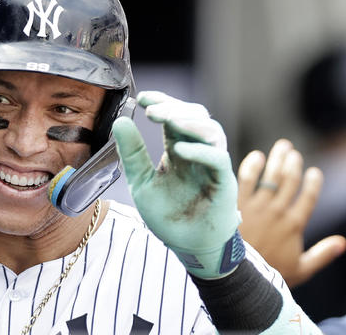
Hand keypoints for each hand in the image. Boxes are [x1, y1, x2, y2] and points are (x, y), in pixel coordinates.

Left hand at [112, 91, 241, 278]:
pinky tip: (179, 149)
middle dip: (173, 107)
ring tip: (168, 120)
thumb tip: (121, 121)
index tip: (142, 98)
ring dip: (190, 122)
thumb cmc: (168, 215)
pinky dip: (200, 151)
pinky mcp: (224, 183)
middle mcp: (197, 152)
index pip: (174, 115)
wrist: (187, 246)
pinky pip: (218, 160)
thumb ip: (132, 154)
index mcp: (178, 149)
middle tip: (151, 109)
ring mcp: (212, 166)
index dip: (162, 102)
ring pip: (212, 131)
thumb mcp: (141, 182)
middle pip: (195, 116)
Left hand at [237, 139, 345, 286]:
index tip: (314, 172)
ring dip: (278, 159)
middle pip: (289, 180)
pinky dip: (252, 165)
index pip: (308, 197)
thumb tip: (342, 243)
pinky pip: (246, 179)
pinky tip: (257, 156)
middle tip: (293, 153)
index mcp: (293, 225)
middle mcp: (277, 211)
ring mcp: (256, 205)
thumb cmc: (267, 271)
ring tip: (282, 147)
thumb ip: (322, 255)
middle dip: (293, 163)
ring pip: (271, 175)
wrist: (235, 273)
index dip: (313, 182)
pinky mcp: (237, 203)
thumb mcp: (300, 269)